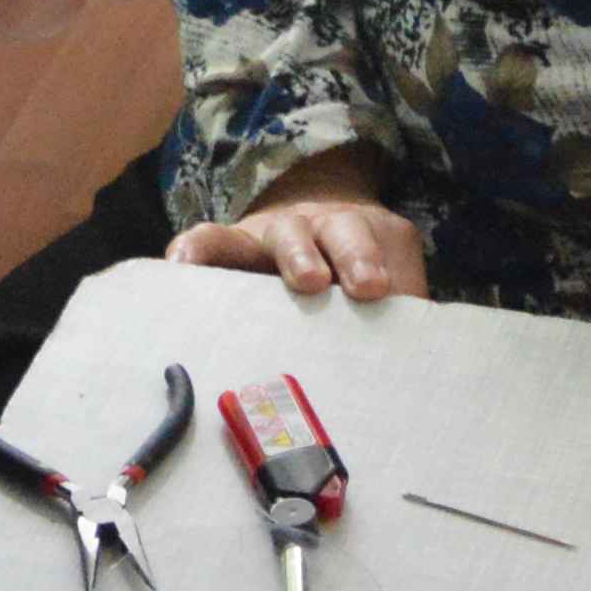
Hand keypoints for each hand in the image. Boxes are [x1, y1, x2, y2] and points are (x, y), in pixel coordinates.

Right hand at [166, 148, 430, 299]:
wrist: (297, 216)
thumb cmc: (339, 272)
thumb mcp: (376, 281)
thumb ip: (394, 316)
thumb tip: (407, 374)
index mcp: (366, 239)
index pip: (384, 248)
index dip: (391, 272)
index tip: (389, 294)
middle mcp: (324, 228)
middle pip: (345, 231)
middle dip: (357, 255)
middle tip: (368, 286)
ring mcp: (275, 231)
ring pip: (288, 232)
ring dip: (300, 253)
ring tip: (307, 280)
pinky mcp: (231, 242)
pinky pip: (211, 238)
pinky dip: (197, 249)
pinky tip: (183, 267)